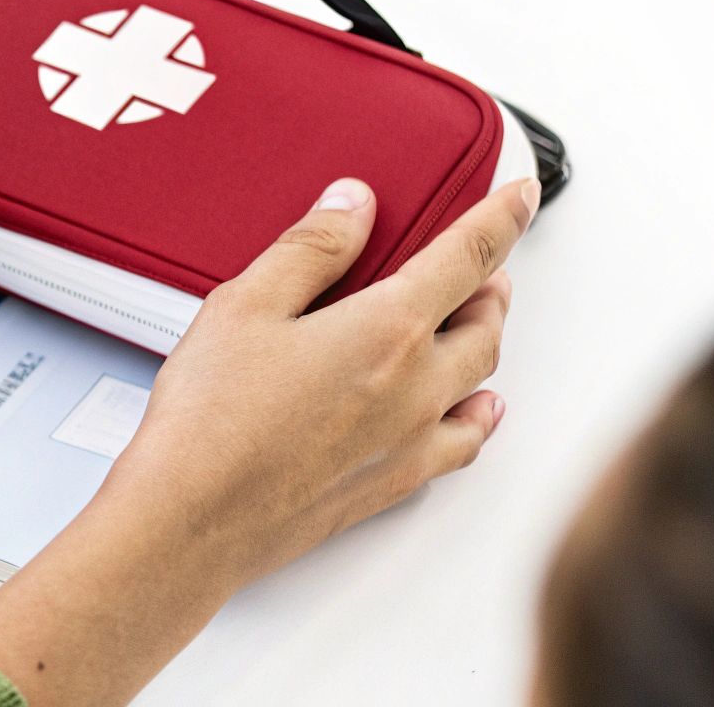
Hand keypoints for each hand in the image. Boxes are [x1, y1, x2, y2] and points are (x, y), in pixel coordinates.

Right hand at [0, 177, 540, 706]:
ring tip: (478, 320)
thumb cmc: (211, 419)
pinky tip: (477, 411)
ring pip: (480, 378)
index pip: (466, 257)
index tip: (518, 196)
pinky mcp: (392, 483)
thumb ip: (308, 249)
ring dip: (486, 340)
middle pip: (484, 322)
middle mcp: (415, 386)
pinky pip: (463, 443)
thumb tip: (352, 206)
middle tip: (483, 260)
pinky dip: (480, 415)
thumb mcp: (244, 305)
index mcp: (385, 329)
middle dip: (490, 283)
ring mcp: (409, 441)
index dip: (499, 218)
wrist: (194, 518)